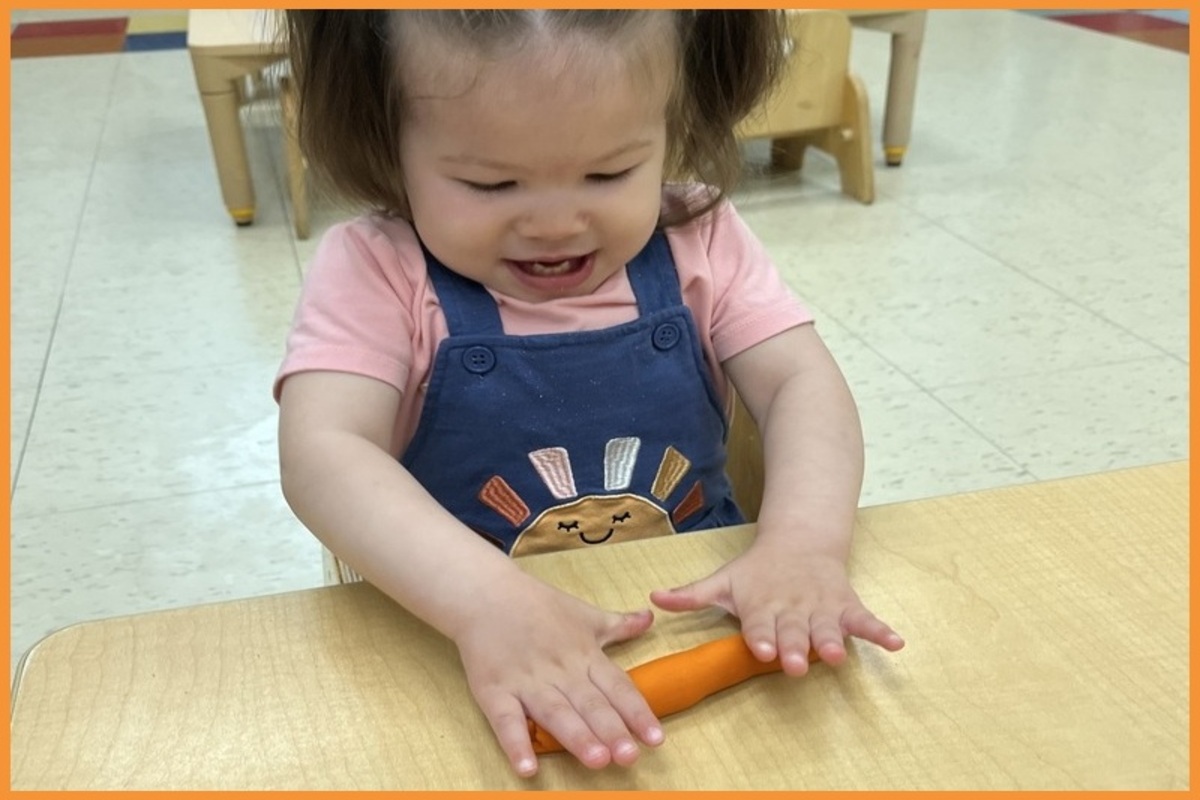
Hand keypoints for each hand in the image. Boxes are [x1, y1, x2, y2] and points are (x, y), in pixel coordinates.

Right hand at [452, 577, 663, 777]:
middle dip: (611, 731)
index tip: (657, 738)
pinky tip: (527, 769)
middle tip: (630, 757)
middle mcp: (560, 670)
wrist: (486, 593)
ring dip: (577, 737)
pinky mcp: (494, 690)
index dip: (638, 713)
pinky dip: (516, 744)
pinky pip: (506, 721)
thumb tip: (650, 619)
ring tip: (598, 761)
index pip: (617, 686)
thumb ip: (619, 624)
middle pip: (590, 704)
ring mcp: (526, 681)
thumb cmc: (538, 605)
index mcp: (585, 654)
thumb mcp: (584, 614)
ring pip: (556, 713)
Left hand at [649, 541, 903, 675]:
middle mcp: (792, 609)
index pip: (759, 625)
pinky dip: (881, 631)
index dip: (760, 636)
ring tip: (836, 656)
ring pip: (827, 627)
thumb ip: (691, 595)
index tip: (760, 648)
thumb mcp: (723, 581)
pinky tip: (896, 644)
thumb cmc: (756, 572)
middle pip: (793, 631)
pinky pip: (865, 620)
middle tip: (794, 663)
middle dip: (793, 646)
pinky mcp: (845, 606)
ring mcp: (821, 607)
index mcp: (762, 606)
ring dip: (831, 641)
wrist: (799, 541)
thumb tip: (652, 598)